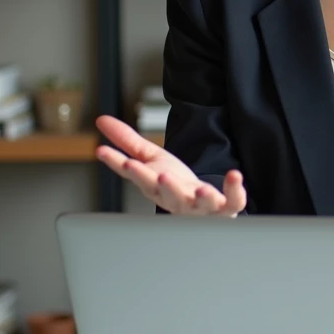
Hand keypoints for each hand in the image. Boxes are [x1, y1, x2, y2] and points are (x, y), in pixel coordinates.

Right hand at [94, 115, 246, 216]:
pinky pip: (232, 201)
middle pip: (164, 193)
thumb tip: (100, 120)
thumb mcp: (151, 160)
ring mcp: (200, 206)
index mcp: (155, 186)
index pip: (135, 175)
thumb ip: (127, 141)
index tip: (102, 151)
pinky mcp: (224, 208)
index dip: (119, 164)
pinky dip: (234, 190)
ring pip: (197, 203)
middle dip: (158, 185)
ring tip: (198, 190)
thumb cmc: (176, 186)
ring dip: (197, 196)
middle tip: (156, 175)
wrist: (205, 212)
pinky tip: (233, 175)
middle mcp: (175, 199)